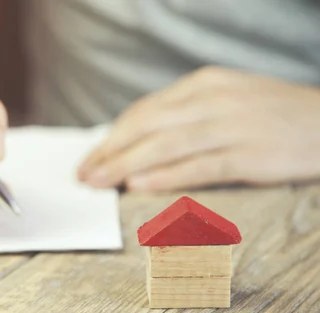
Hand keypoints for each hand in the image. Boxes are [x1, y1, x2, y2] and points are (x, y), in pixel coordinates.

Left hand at [78, 66, 319, 190]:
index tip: (90, 156)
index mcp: (204, 84)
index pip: (144, 111)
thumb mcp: (225, 101)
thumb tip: (138, 146)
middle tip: (83, 175)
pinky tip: (139, 186)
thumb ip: (184, 118)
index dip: (112, 136)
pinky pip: (199, 166)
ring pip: (165, 146)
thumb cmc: (271, 116)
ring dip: (126, 165)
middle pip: (147, 126)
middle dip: (110, 151)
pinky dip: (165, 176)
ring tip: (99, 183)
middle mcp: (213, 100)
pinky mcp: (250, 154)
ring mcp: (232, 126)